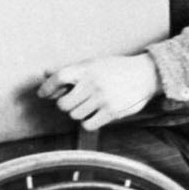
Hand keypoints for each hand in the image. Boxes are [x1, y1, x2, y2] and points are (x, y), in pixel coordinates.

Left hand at [38, 54, 160, 130]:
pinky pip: (88, 125)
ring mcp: (102, 98)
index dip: (47, 87)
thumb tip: (45, 73)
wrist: (145, 74)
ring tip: (90, 105)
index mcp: (87, 69)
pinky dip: (89, 122)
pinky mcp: (111, 111)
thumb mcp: (94, 64)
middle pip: (64, 104)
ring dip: (79, 112)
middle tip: (74, 101)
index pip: (59, 77)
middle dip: (66, 104)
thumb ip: (70, 71)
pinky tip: (96, 113)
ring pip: (75, 115)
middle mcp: (93, 83)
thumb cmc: (116, 69)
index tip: (43, 94)